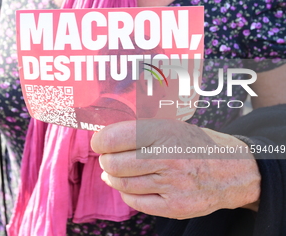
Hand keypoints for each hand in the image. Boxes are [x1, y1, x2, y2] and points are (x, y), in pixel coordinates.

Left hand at [91, 119, 260, 218]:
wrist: (232, 169)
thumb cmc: (196, 144)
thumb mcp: (172, 125)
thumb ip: (140, 131)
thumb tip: (105, 142)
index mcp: (164, 132)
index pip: (114, 138)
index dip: (100, 141)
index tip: (99, 142)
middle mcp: (168, 158)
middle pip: (114, 164)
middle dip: (105, 160)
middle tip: (108, 157)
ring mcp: (172, 185)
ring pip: (122, 184)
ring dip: (113, 176)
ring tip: (116, 170)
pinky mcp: (176, 206)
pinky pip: (135, 202)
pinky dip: (126, 193)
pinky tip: (130, 185)